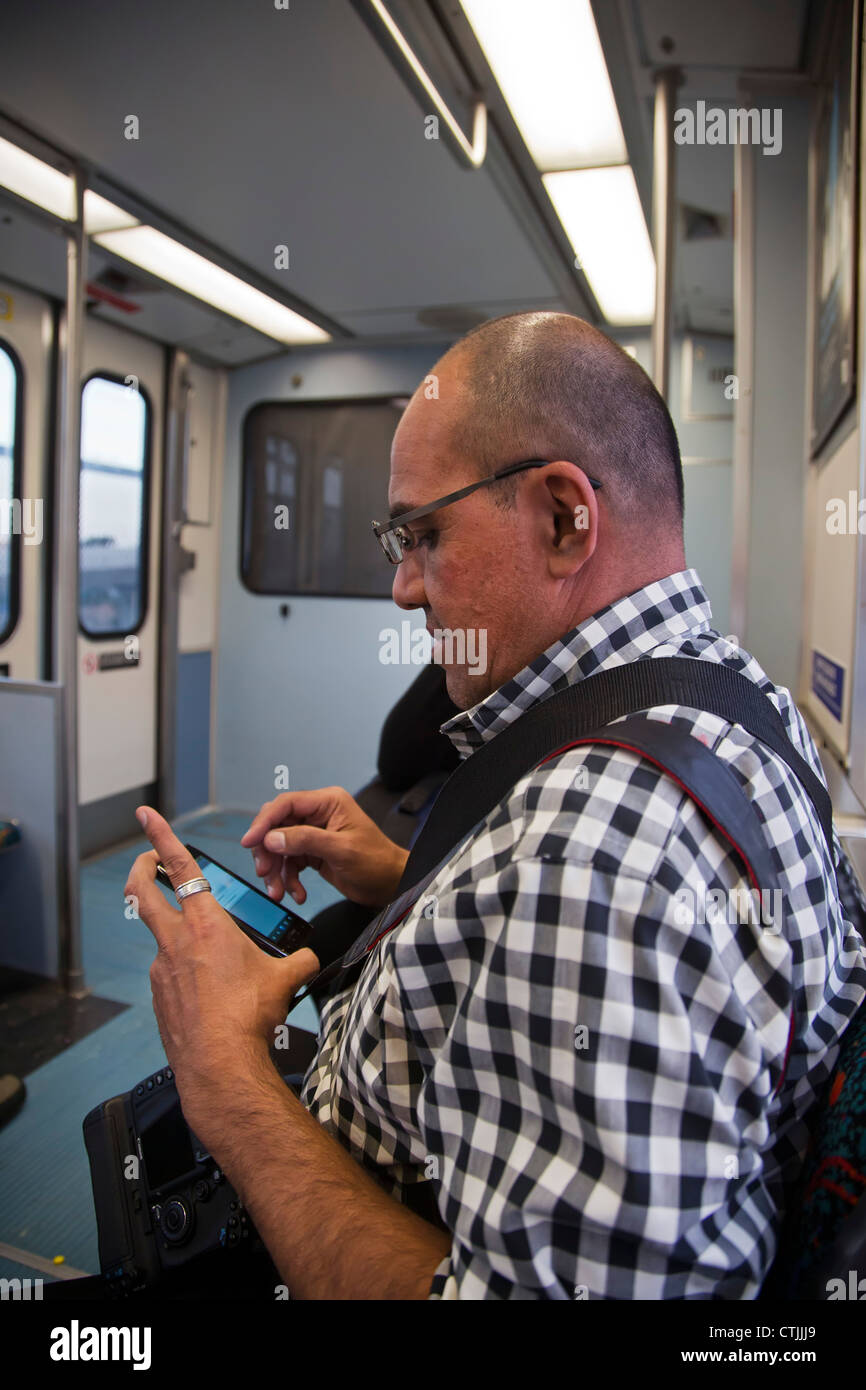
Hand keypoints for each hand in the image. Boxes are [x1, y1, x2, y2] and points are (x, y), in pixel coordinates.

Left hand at [126, 806, 319, 1147]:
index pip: (181, 866)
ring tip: (210, 954)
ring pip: (161, 938)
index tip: (146, 814)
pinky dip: (184, 972)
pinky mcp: (160, 998)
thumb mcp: (285, 979)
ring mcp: (162, 970)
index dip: (160, 836)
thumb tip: (309, 958)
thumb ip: (299, 960)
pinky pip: (169, 973)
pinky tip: (208, 991)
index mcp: (207, 924)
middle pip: (142, 893)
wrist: (222, 1065)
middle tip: (147, 862)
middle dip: (141, 870)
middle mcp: (176, 941)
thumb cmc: (249, 1016)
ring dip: (176, 933)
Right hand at [241, 787, 408, 907]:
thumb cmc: (375, 863)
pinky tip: (296, 894)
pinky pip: (290, 862)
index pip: (285, 804)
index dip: (264, 822)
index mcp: (327, 802)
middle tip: (265, 873)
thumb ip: (305, 841)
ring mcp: (314, 833)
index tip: (249, 842)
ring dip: (276, 871)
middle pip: (277, 826)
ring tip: (279, 892)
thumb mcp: (341, 850)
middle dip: (268, 851)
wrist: (390, 885)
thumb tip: (271, 838)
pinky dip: (288, 879)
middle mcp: (318, 814)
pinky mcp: (312, 852)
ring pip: (280, 847)